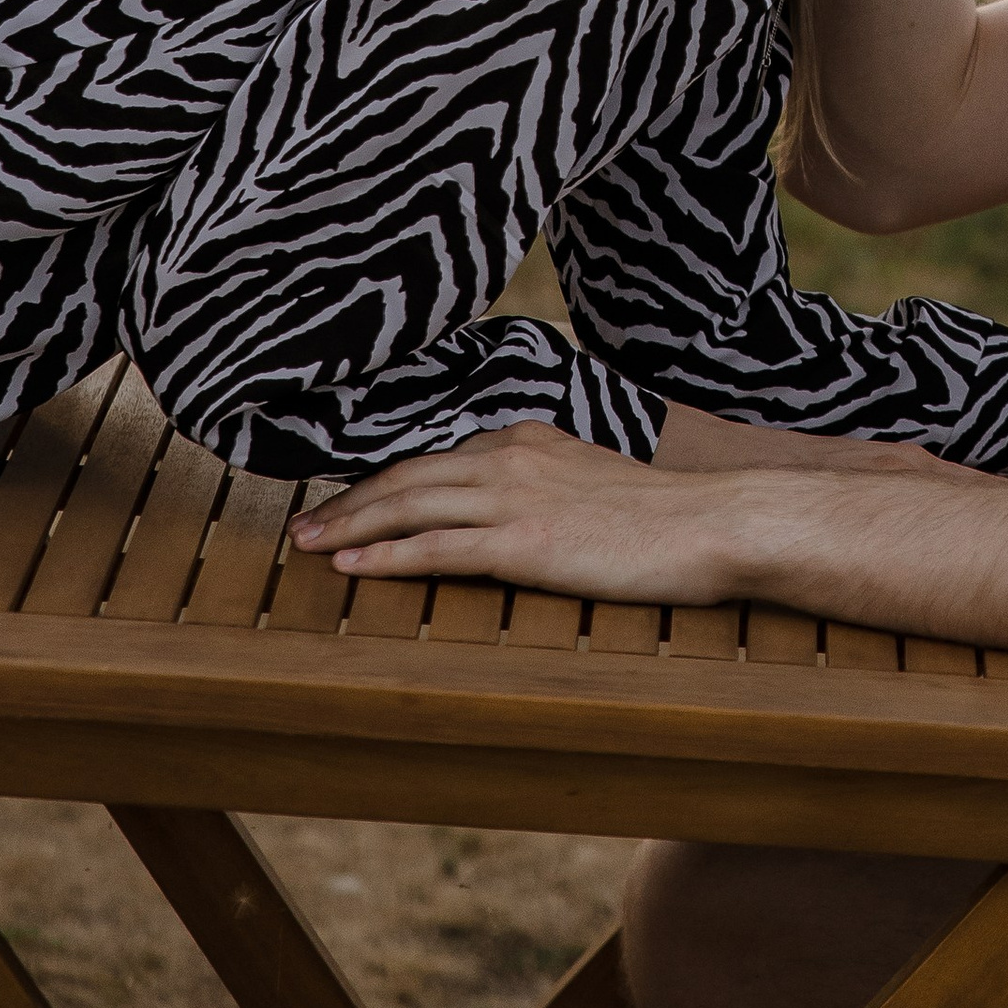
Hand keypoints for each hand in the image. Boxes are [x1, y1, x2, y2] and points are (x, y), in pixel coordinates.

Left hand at [293, 421, 750, 599]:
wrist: (707, 523)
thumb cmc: (657, 516)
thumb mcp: (587, 482)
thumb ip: (541, 484)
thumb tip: (506, 511)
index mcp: (524, 440)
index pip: (432, 459)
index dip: (380, 482)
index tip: (342, 503)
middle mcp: (510, 458)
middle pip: (408, 476)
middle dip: (348, 501)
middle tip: (300, 523)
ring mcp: (516, 498)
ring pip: (411, 506)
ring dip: (351, 526)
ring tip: (306, 545)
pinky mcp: (525, 542)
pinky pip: (440, 547)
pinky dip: (389, 556)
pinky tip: (352, 568)